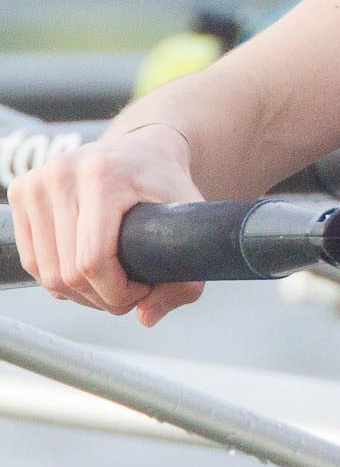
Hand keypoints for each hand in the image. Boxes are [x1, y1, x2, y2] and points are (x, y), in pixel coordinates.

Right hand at [6, 123, 204, 323]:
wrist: (143, 149)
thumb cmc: (167, 184)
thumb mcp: (190, 223)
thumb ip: (184, 277)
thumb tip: (146, 317)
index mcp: (104, 175)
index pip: (93, 260)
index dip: (116, 292)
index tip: (143, 291)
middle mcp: (64, 173)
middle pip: (67, 272)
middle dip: (102, 296)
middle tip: (131, 290)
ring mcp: (37, 181)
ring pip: (46, 272)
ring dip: (79, 293)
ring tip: (112, 281)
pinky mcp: (22, 191)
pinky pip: (32, 260)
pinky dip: (57, 279)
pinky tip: (87, 271)